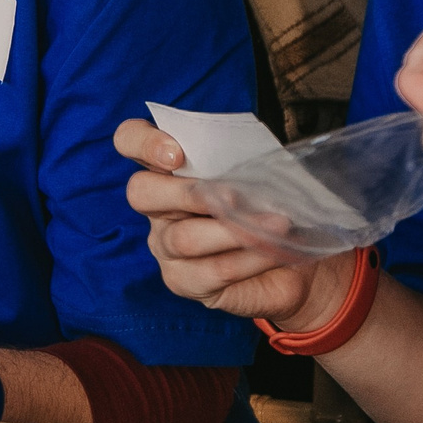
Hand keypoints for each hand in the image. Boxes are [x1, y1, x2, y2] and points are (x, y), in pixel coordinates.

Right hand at [115, 117, 334, 327]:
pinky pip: (214, 270)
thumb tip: (253, 158)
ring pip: (183, 238)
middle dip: (187, 193)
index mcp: (168, 169)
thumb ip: (242, 160)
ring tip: (277, 224)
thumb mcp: (257, 173)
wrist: (291, 264)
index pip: (130, 141)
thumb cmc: (268, 207)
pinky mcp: (184, 282)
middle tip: (234, 196)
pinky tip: (274, 250)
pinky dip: (250, 258)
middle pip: (140, 193)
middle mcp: (158, 207)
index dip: (143, 142)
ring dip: (234, 229)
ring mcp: (165, 247)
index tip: (177, 155)